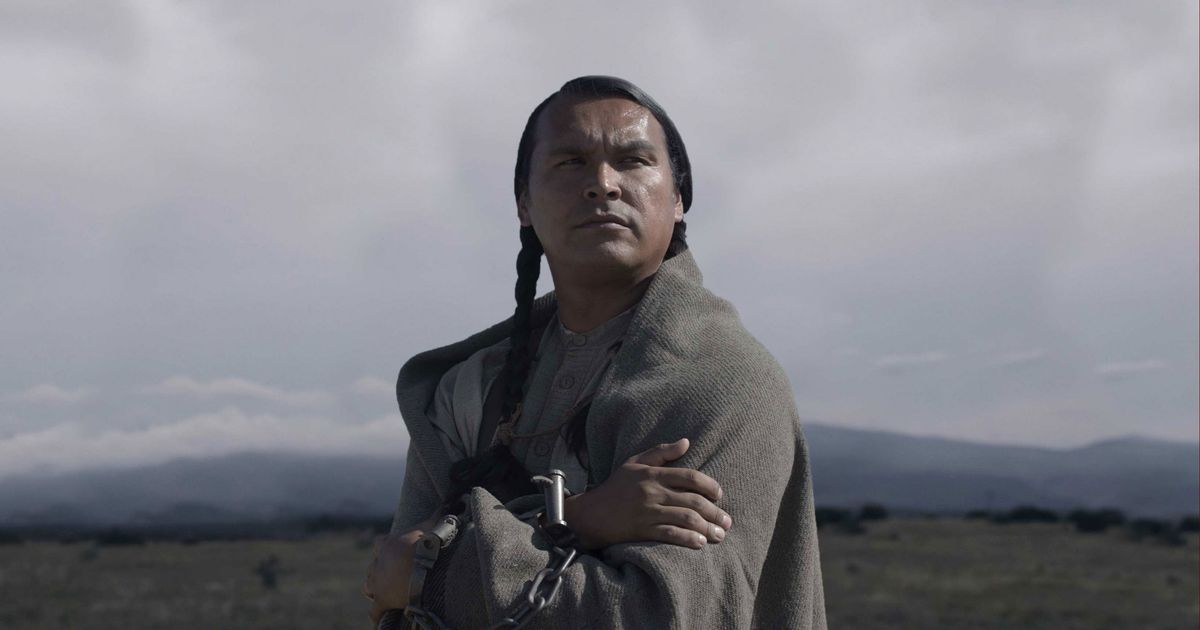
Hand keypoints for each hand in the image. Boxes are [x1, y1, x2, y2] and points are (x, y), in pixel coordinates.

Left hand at [364, 517, 436, 624]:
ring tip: (386, 593)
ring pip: (368, 586)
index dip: (386, 548)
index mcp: (387, 544)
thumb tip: (447, 506)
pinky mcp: (382, 600)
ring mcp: (378, 582)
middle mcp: (378, 563)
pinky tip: (382, 617)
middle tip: (393, 576)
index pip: (380, 544)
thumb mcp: (431, 527)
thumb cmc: (428, 543)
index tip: (394, 552)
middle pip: (373, 567)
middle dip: (381, 571)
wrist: (426, 566)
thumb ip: (436, 518)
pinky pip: (375, 610)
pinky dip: (378, 614)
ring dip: (375, 589)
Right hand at [563, 438, 731, 550]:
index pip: (690, 476)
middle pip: (693, 500)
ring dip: (707, 528)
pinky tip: (700, 543)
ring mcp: (648, 512)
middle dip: (715, 513)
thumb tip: (686, 441)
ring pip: (685, 518)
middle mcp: (652, 492)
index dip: (710, 486)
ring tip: (719, 536)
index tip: (719, 495)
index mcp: (653, 474)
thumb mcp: (635, 462)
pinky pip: (670, 534)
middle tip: (726, 522)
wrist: (590, 513)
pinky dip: (688, 539)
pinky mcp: (642, 530)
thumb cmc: (615, 486)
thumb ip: (661, 452)